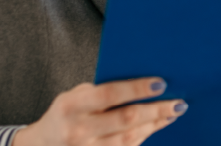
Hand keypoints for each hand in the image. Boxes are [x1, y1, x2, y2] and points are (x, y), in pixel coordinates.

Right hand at [12, 78, 185, 145]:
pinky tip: (158, 124)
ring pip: (130, 138)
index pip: (109, 95)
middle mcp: (79, 130)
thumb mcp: (74, 95)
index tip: (160, 83)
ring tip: (173, 112)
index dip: (136, 89)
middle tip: (178, 102)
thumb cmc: (66, 113)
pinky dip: (145, 136)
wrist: (42, 145)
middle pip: (125, 120)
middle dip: (155, 110)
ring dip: (155, 124)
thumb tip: (143, 82)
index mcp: (71, 105)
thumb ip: (101, 91)